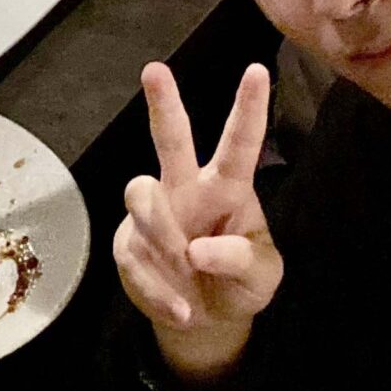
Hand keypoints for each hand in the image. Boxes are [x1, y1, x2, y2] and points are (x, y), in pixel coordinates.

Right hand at [113, 62, 281, 384]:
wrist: (204, 320)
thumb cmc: (241, 284)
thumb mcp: (262, 278)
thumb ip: (241, 259)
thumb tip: (198, 248)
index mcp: (227, 189)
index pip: (239, 144)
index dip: (248, 108)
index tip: (257, 70)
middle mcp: (187, 189)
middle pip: (171, 140)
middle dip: (164, 104)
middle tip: (154, 69)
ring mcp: (154, 214)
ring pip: (141, 194)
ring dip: (162, 233)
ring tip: (186, 266)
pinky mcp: (128, 243)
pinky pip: (134, 255)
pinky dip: (160, 289)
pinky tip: (180, 308)